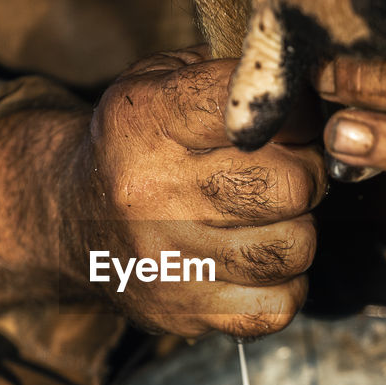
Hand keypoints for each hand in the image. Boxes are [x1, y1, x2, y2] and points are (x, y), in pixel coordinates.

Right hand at [82, 48, 325, 337]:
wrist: (71, 217)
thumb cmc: (139, 140)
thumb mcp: (160, 80)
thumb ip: (231, 73)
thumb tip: (314, 87)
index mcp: (148, 120)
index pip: (256, 111)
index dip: (297, 113)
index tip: (295, 120)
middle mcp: (153, 191)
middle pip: (290, 186)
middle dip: (307, 175)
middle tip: (290, 173)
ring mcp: (167, 259)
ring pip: (294, 247)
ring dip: (297, 231)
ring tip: (271, 219)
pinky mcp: (182, 311)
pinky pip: (277, 306)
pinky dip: (283, 285)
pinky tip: (259, 263)